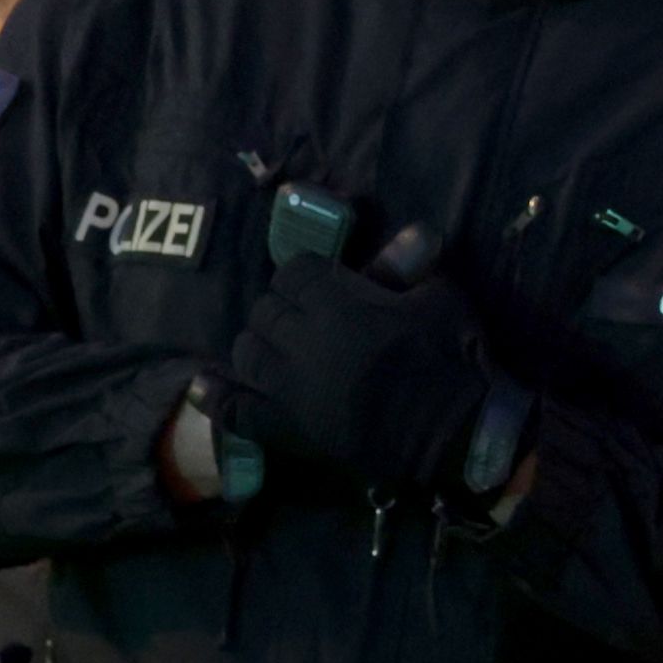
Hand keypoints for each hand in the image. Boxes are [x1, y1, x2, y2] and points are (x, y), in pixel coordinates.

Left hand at [225, 254, 495, 496]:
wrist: (458, 432)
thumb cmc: (453, 357)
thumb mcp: (437, 298)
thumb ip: (408, 267)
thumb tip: (416, 230)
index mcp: (335, 302)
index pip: (294, 271)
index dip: (304, 276)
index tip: (320, 285)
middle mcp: (302, 340)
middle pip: (266, 312)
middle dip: (281, 311)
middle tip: (303, 322)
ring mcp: (290, 387)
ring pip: (248, 354)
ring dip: (258, 347)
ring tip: (274, 351)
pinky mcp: (291, 429)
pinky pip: (240, 413)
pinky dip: (220, 400)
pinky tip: (204, 387)